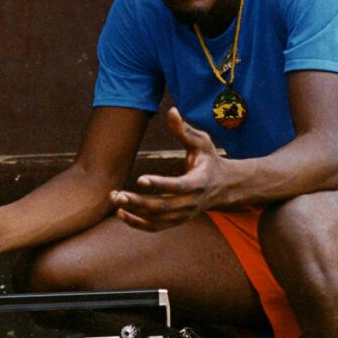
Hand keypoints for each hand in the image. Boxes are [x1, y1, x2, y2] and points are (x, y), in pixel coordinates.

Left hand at [109, 108, 224, 231]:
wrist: (223, 187)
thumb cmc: (209, 160)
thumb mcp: (202, 142)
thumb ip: (185, 130)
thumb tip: (171, 110)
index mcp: (199, 182)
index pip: (178, 186)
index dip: (160, 184)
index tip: (140, 179)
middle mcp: (191, 203)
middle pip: (163, 207)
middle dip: (138, 202)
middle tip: (117, 193)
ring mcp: (183, 215)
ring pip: (156, 219)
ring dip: (133, 211)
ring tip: (114, 199)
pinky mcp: (176, 221)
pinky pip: (155, 227)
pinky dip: (137, 223)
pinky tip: (120, 213)